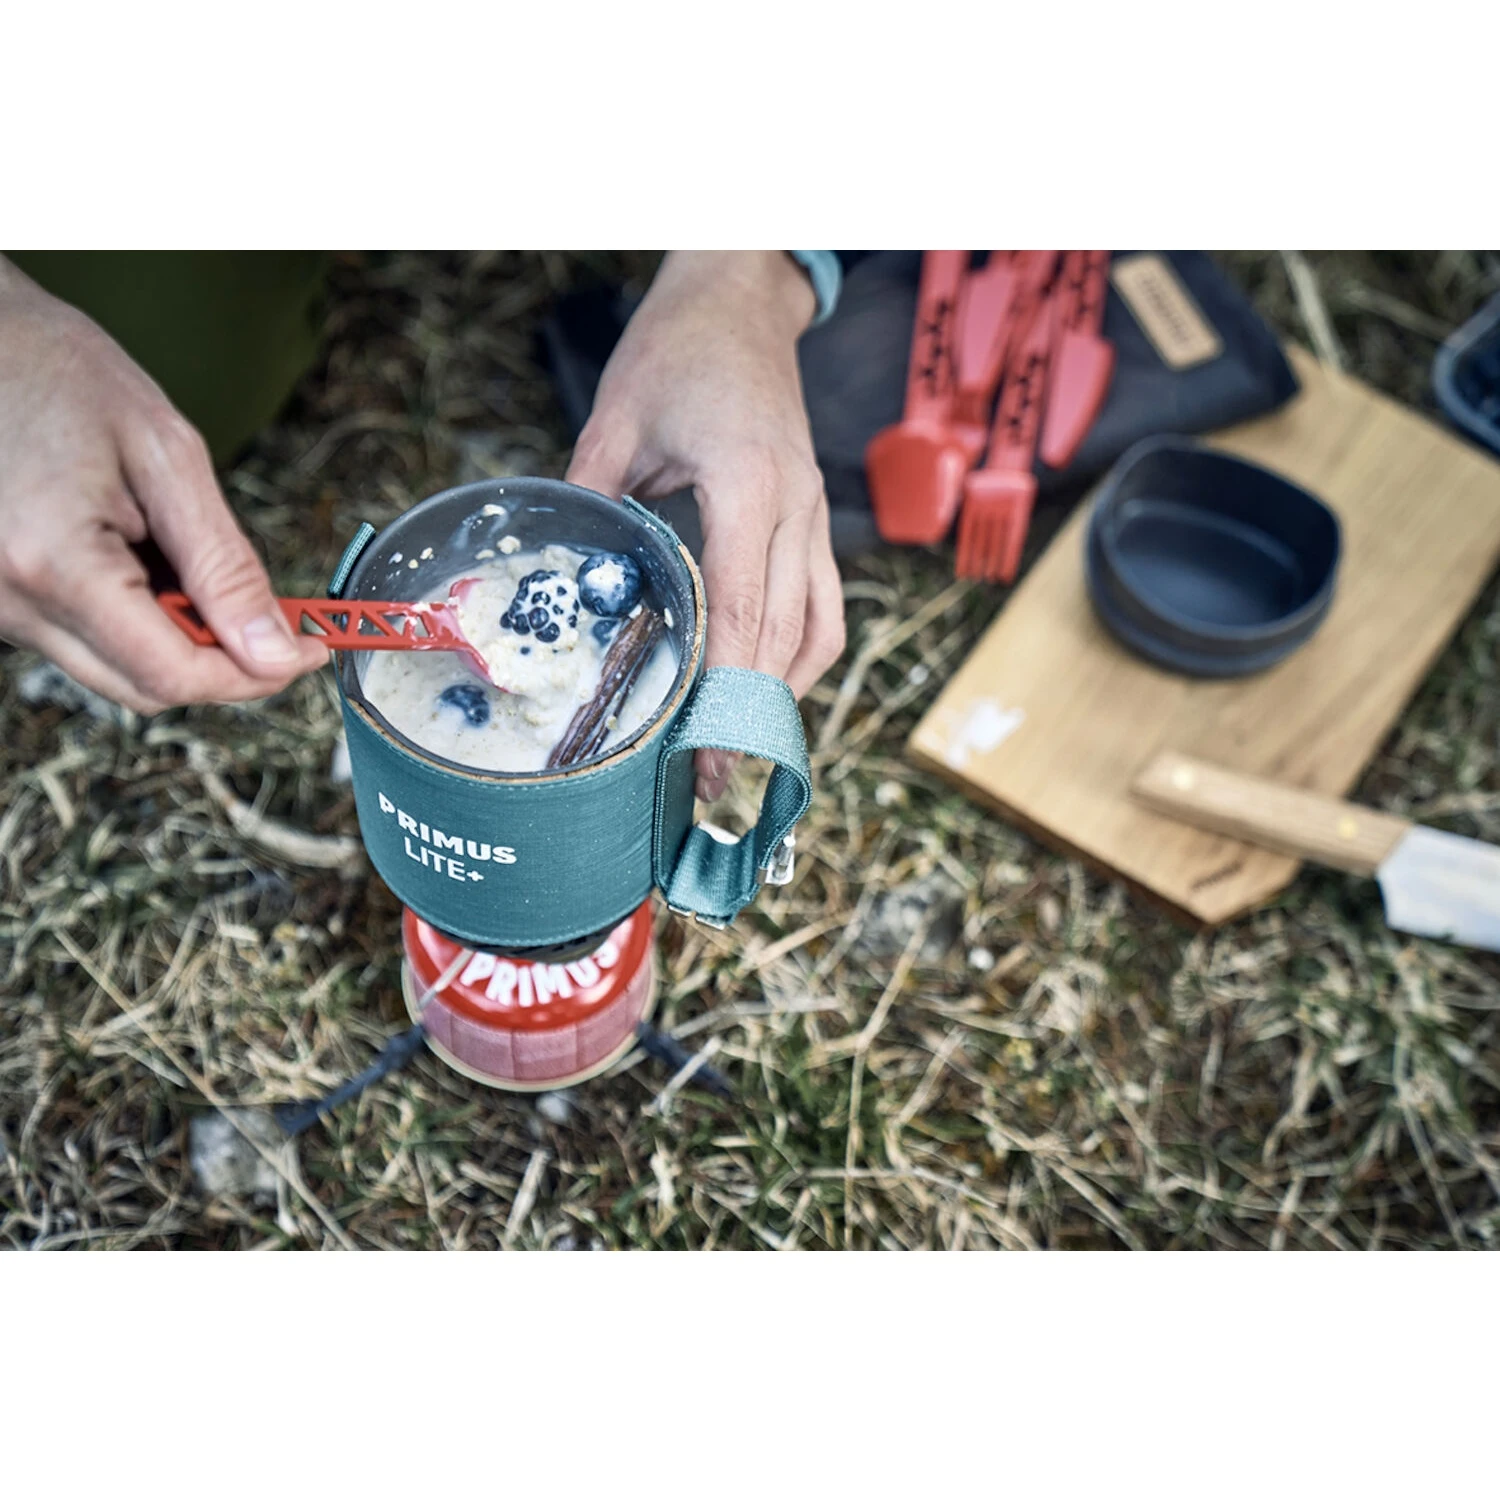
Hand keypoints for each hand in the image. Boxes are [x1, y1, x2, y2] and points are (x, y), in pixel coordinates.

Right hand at [0, 258, 326, 714]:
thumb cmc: (59, 373)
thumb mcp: (168, 457)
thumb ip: (225, 566)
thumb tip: (273, 649)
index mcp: (52, 565)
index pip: (172, 674)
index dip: (253, 675)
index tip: (308, 650)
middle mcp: (9, 600)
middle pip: (146, 688)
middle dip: (225, 666)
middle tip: (279, 621)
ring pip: (117, 670)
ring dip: (181, 640)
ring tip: (193, 560)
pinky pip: (86, 638)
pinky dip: (139, 618)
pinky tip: (149, 559)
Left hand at [566, 251, 845, 800]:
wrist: (743, 295)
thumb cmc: (680, 345)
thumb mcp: (617, 416)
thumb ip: (592, 501)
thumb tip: (564, 583)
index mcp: (748, 483)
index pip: (744, 612)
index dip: (723, 693)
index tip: (700, 755)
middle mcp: (796, 508)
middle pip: (787, 637)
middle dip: (751, 716)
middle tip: (711, 781)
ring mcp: (815, 516)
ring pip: (820, 630)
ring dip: (783, 694)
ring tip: (738, 744)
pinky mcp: (814, 518)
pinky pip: (825, 605)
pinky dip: (801, 655)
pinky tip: (765, 681)